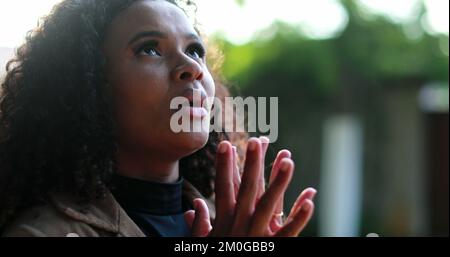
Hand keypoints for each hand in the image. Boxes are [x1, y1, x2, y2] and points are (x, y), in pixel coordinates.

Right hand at [185, 137, 316, 236]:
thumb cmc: (217, 256)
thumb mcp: (203, 244)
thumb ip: (199, 226)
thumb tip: (194, 205)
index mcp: (224, 221)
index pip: (222, 187)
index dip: (223, 166)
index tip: (224, 144)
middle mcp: (241, 224)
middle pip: (247, 189)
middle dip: (251, 164)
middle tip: (256, 140)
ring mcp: (257, 235)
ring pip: (270, 204)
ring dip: (279, 182)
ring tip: (289, 160)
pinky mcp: (272, 248)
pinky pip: (288, 231)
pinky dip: (299, 216)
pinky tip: (310, 198)